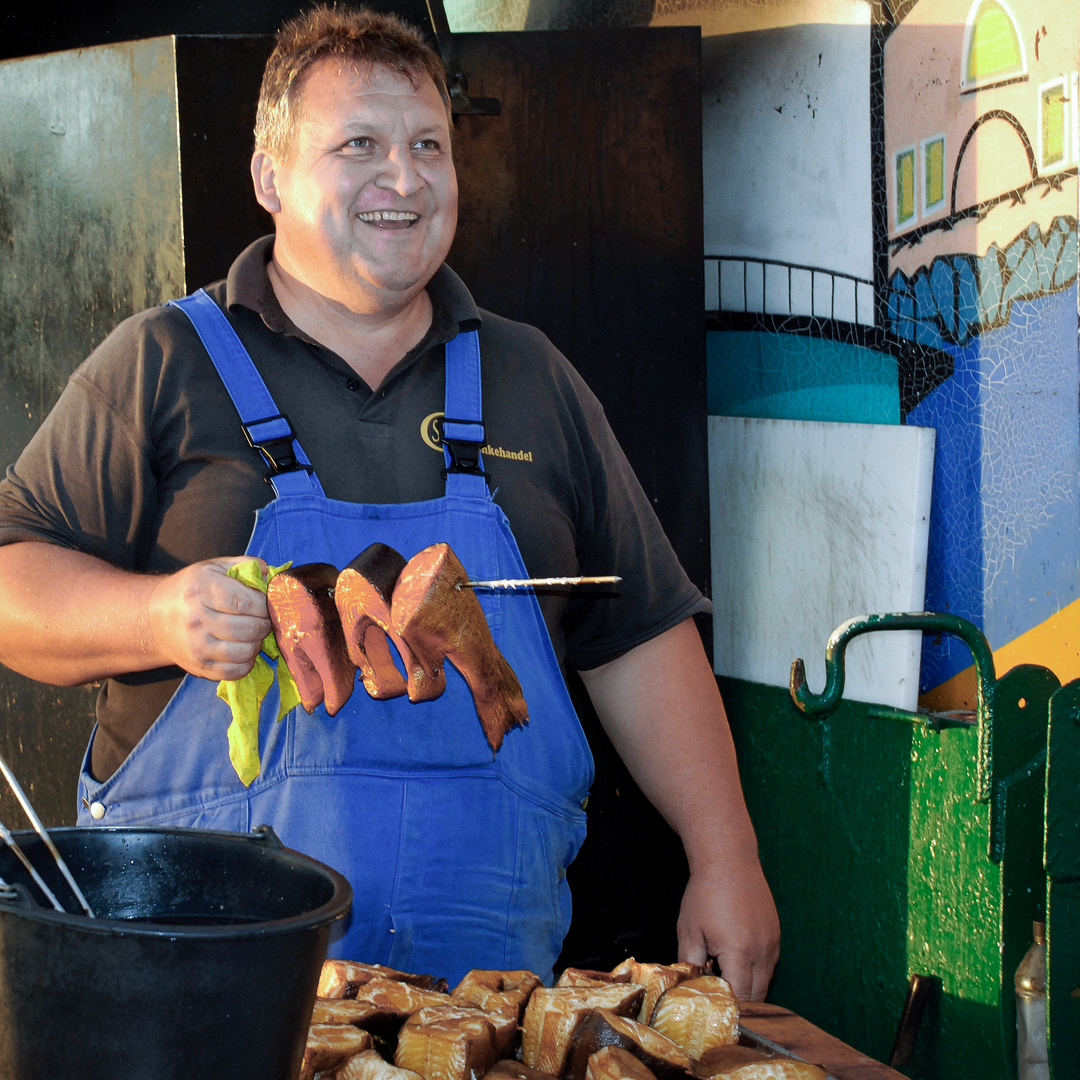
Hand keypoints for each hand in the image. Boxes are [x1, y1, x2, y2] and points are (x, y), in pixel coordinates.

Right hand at [147, 557, 271, 679]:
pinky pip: (234, 671)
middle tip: (263, 619)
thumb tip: (270, 574)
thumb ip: (245, 565)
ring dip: (257, 643)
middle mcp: (195, 619)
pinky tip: (243, 650)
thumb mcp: (213, 568)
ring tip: (253, 634)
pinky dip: (246, 663)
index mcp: (201, 590)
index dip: (264, 604)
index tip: (266, 603)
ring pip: (244, 652)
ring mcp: (196, 646)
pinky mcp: (198, 667)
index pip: (245, 602)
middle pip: (249, 628)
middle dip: (265, 624)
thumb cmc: (191, 590)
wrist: (153, 618)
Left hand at [676, 855, 779, 1001]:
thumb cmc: (705, 893)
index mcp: (740, 953)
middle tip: (716, 989)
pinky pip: (769, 963)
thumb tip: (691, 984)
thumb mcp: (689, 930)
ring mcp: (772, 943)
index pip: (740, 998)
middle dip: (738, 998)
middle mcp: (762, 952)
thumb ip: (690, 963)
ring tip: (723, 969)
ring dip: (748, 984)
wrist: (729, 860)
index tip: (711, 1001)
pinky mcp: (776, 934)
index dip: (725, 1003)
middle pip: (757, 995)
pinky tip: (736, 955)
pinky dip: (755, 969)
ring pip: (765, 981)